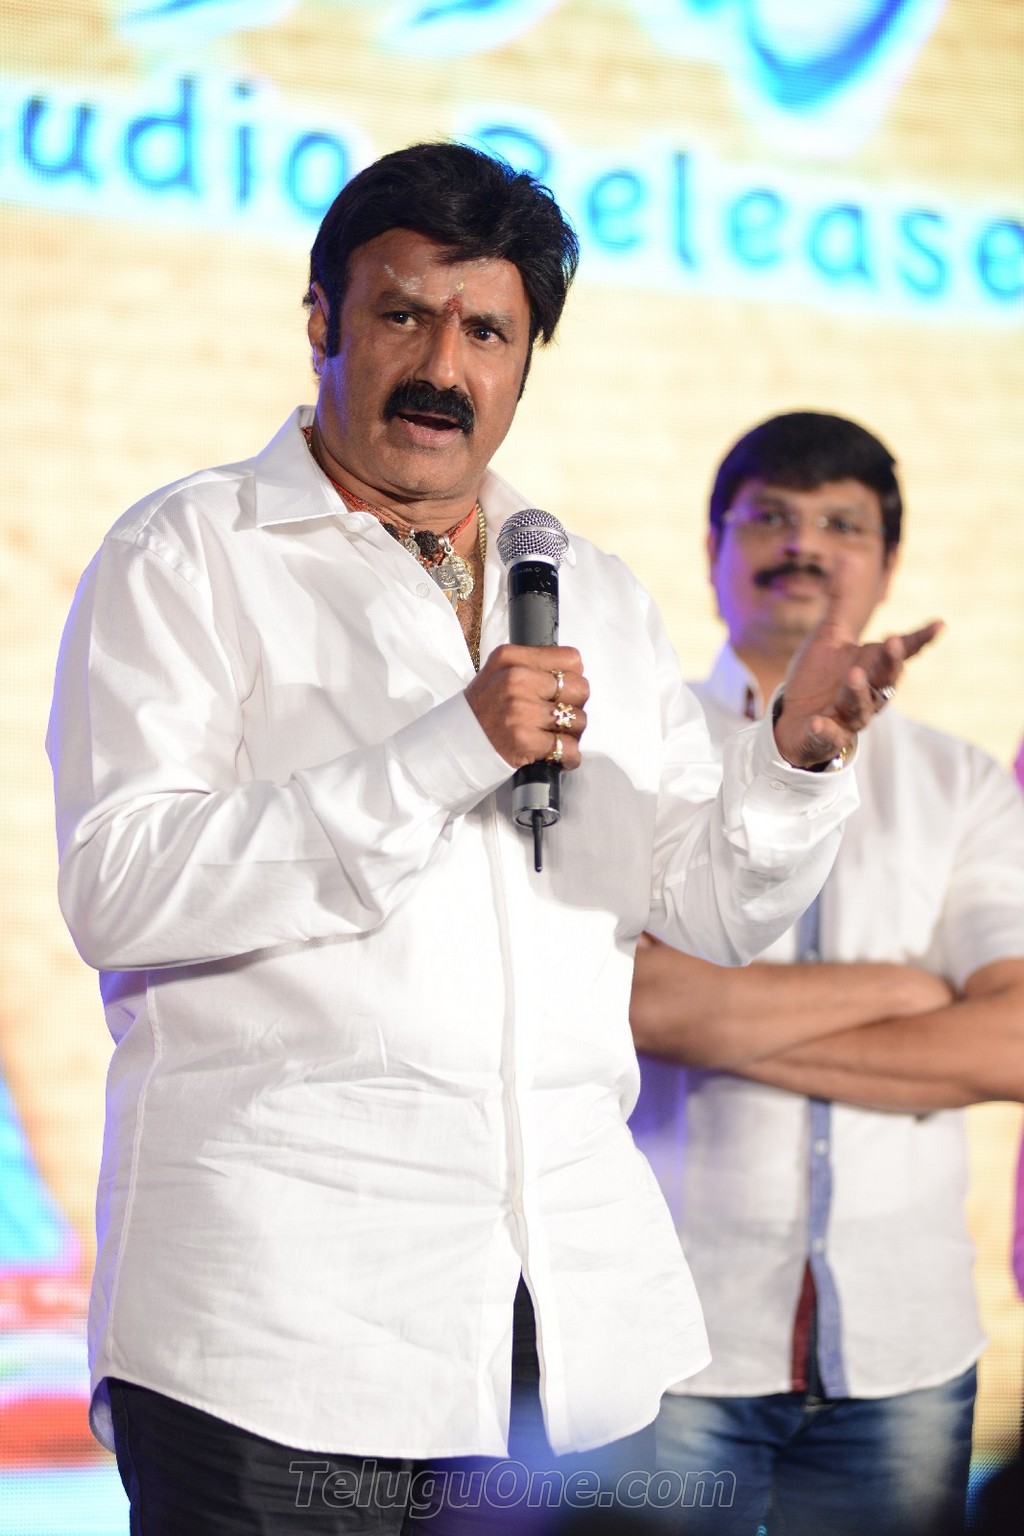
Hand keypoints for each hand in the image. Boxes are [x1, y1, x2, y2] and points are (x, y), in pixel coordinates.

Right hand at [465, 645, 589, 768]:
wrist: (455, 743)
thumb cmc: (483, 710)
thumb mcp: (500, 672)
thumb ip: (534, 666)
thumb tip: (575, 673)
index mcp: (512, 658)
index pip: (571, 659)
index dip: (571, 678)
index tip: (561, 691)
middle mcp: (516, 680)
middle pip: (580, 688)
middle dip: (575, 706)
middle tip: (559, 716)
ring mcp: (520, 710)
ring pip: (578, 720)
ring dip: (571, 733)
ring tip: (553, 735)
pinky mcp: (525, 740)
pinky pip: (569, 748)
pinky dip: (569, 757)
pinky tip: (557, 755)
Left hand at [773, 560, 942, 768]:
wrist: (796, 718)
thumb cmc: (819, 676)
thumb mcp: (828, 635)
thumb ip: (840, 601)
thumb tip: (848, 557)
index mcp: (872, 665)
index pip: (902, 651)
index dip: (921, 638)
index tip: (939, 623)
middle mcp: (869, 691)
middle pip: (888, 677)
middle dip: (891, 661)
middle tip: (893, 640)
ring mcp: (850, 715)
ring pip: (862, 705)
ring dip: (858, 690)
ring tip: (852, 673)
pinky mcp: (829, 736)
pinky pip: (831, 735)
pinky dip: (826, 729)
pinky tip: (819, 721)